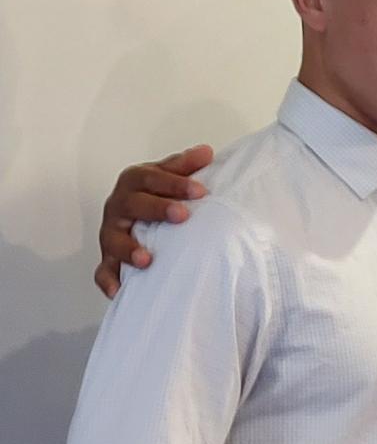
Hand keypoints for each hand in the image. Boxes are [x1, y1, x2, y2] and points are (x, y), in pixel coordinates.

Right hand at [94, 144, 213, 297]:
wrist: (135, 212)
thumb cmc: (156, 193)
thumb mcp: (169, 175)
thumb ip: (185, 166)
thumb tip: (206, 152)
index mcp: (134, 182)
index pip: (152, 178)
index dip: (176, 183)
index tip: (201, 190)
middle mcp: (118, 205)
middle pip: (133, 204)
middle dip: (157, 209)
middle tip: (182, 216)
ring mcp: (111, 233)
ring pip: (112, 239)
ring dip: (128, 249)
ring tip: (146, 259)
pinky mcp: (108, 258)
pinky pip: (103, 271)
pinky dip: (109, 281)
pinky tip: (120, 291)